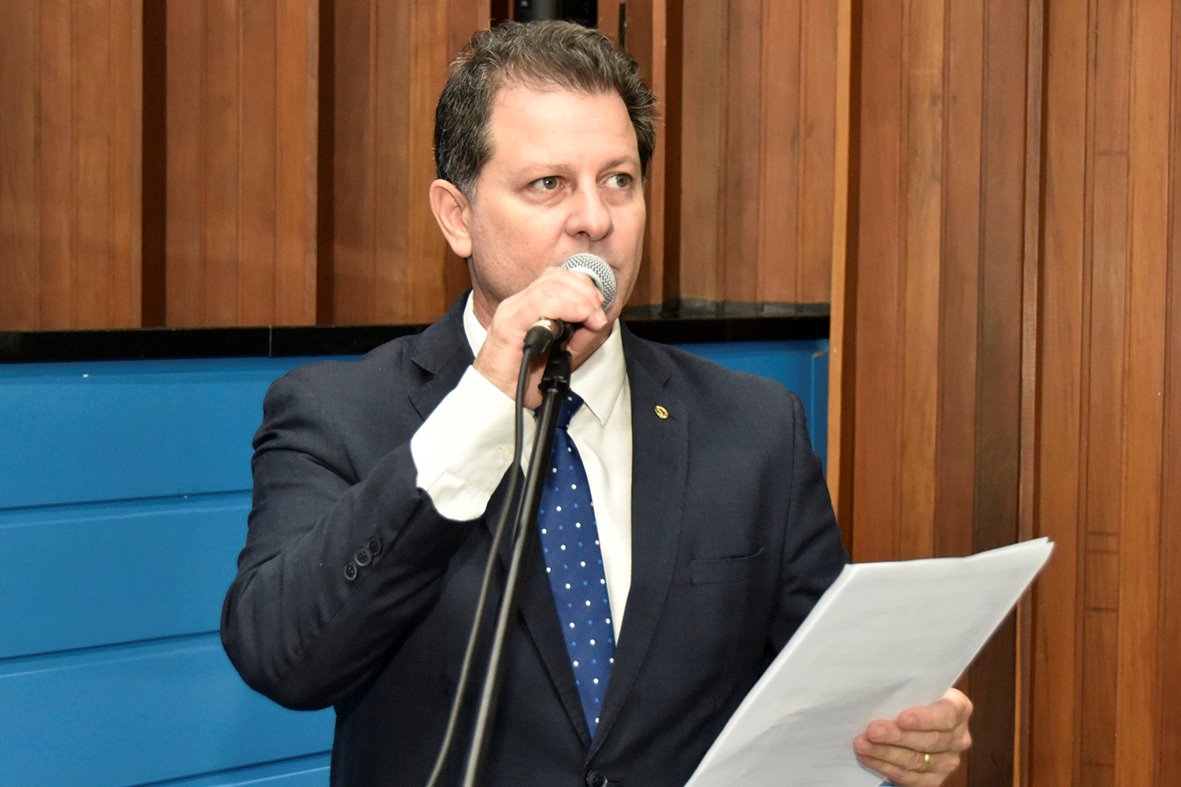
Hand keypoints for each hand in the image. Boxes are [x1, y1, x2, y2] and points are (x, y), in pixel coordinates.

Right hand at [472, 267, 610, 407]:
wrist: (496, 399)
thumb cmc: (522, 380)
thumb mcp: (562, 354)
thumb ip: (581, 336)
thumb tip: (599, 320)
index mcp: (527, 306)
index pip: (557, 277)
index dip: (582, 285)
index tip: (598, 306)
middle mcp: (517, 304)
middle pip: (556, 276)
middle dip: (585, 291)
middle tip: (598, 315)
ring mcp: (511, 312)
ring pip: (550, 285)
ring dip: (579, 299)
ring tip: (592, 318)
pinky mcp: (508, 326)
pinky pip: (538, 304)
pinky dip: (565, 306)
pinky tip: (579, 316)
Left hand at [853, 688, 972, 784]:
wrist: (912, 721)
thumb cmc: (909, 698)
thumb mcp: (912, 689)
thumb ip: (904, 691)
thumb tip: (877, 692)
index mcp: (959, 708)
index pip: (947, 714)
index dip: (925, 718)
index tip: (902, 718)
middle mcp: (958, 737)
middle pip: (929, 740)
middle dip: (897, 736)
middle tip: (873, 731)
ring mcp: (948, 760)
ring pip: (916, 760)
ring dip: (885, 753)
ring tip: (862, 744)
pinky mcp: (934, 778)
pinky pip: (909, 777)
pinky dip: (885, 766)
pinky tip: (868, 757)